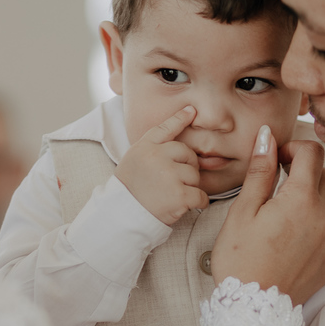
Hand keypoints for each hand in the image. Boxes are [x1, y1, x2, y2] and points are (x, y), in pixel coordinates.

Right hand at [114, 106, 208, 225]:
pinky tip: (187, 205)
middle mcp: (157, 157)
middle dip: (186, 167)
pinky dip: (199, 202)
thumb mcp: (134, 158)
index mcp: (145, 147)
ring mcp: (169, 175)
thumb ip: (152, 145)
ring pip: (195, 175)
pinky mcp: (180, 195)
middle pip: (188, 154)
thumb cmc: (130, 187)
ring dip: (189, 186)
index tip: (191, 111)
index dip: (180, 118)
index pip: (166, 128)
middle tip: (172, 181)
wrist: (123, 214)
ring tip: (171, 194)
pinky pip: (201, 195)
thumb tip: (175, 126)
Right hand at [212, 125, 324, 305]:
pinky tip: (285, 239)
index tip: (277, 157)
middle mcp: (324, 216)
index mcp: (302, 199)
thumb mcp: (244, 210)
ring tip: (277, 215)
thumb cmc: (242, 260)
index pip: (312, 153)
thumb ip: (260, 171)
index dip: (294, 147)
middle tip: (276, 180)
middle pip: (324, 175)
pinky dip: (310, 226)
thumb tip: (268, 139)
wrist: (254, 309)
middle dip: (303, 170)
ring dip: (307, 199)